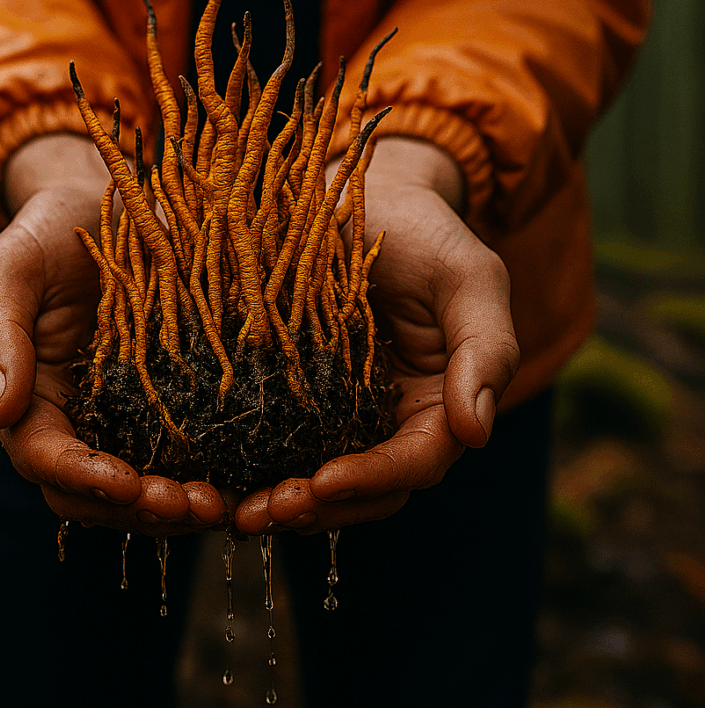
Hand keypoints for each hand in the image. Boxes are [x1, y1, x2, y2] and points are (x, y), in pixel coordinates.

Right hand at [0, 133, 226, 533]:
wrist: (105, 209)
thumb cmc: (47, 235)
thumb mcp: (9, 269)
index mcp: (28, 399)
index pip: (45, 459)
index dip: (83, 479)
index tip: (128, 483)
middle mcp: (76, 420)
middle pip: (96, 494)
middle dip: (140, 509)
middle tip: (194, 506)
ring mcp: (125, 416)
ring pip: (143, 487)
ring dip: (178, 506)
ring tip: (223, 503)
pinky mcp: (169, 403)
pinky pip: (185, 453)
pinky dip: (209, 473)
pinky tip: (243, 476)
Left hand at [234, 137, 519, 534]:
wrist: (361, 194)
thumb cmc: (422, 231)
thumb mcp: (467, 277)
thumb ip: (485, 349)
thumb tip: (478, 431)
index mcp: (442, 402)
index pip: (416, 461)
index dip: (374, 479)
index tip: (324, 482)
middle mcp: (393, 420)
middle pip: (366, 490)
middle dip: (319, 508)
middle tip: (264, 512)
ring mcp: (344, 413)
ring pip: (321, 481)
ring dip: (283, 503)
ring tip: (236, 509)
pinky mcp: (299, 398)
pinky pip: (283, 446)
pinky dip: (258, 469)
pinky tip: (222, 478)